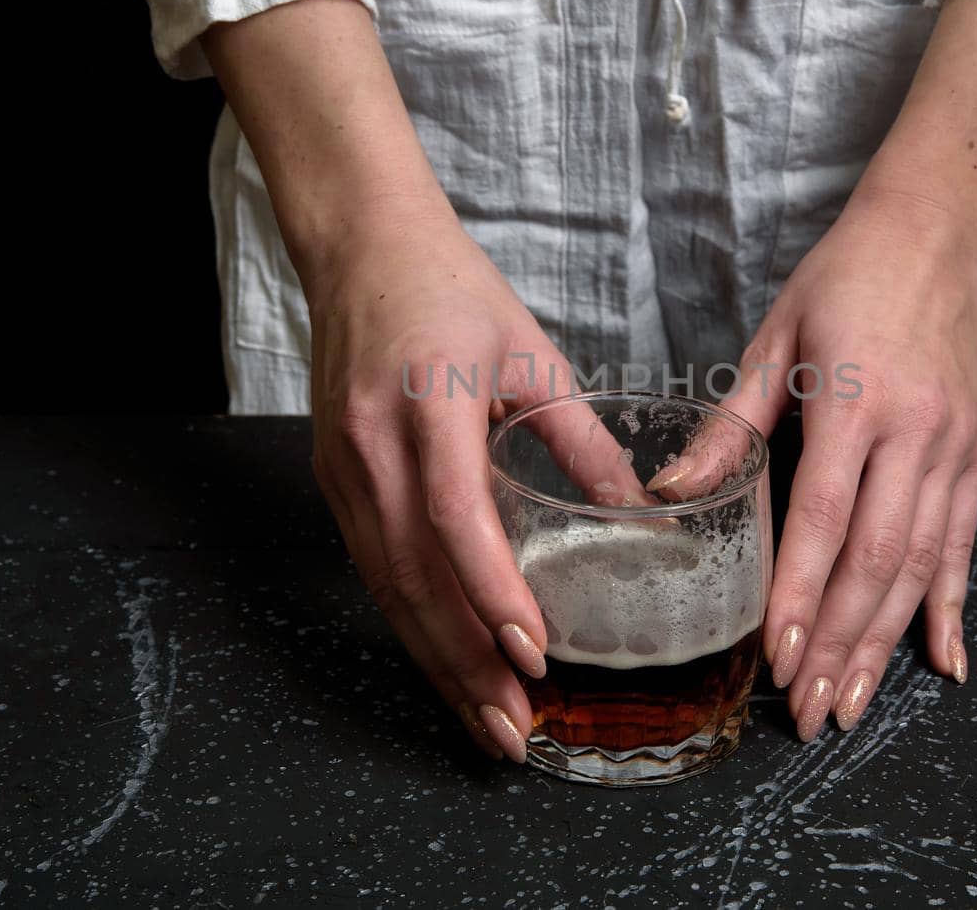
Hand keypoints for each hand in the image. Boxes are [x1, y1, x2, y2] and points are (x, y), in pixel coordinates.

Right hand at [305, 206, 567, 763]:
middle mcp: (371, 445)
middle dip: (466, 663)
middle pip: (415, 576)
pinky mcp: (333, 480)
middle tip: (514, 729)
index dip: (491, 591)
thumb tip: (644, 517)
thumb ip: (584, 440)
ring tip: (486, 720)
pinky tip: (447, 662)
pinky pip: (373, 568)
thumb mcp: (534, 353)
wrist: (359, 248)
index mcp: (427, 402)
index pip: (453, 515)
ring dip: (438, 660)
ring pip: (389, 587)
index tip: (534, 651)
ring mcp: (342, 467)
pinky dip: (414, 623)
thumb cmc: (451, 290)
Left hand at [662, 188, 976, 737]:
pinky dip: (952, 605)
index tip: (779, 658)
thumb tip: (669, 493)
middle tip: (811, 712)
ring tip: (855, 703)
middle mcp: (915, 432)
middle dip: (841, 643)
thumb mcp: (774, 338)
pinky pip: (966, 541)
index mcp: (855, 402)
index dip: (801, 594)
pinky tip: (943, 661)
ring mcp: (957, 446)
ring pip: (923, 563)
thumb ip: (730, 424)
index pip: (824, 518)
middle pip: (877, 558)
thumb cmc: (845, 278)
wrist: (937, 230)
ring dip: (886, 642)